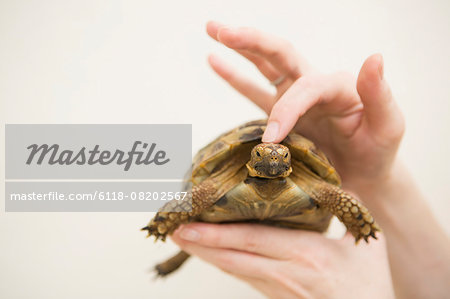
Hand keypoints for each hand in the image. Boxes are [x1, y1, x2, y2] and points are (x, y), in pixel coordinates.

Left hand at [172, 223, 393, 298]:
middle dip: (199, 244)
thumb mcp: (363, 242)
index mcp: (306, 256)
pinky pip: (242, 276)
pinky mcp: (275, 296)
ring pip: (233, 269)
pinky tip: (208, 250)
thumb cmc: (369, 283)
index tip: (188, 225)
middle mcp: (285, 274)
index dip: (217, 235)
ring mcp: (277, 289)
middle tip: (171, 229)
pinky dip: (222, 261)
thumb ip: (344, 208)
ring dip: (205, 253)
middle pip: (232, 258)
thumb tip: (323, 179)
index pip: (252, 241)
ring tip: (180, 236)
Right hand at [206, 21, 404, 192]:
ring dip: (239, 48)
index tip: (272, 140)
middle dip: (252, 41)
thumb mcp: (388, 126)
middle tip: (222, 30)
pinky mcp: (281, 113)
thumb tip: (374, 57)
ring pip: (264, 66)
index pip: (305, 87)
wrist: (362, 178)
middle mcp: (313, 85)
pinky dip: (233, 76)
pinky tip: (214, 60)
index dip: (285, 110)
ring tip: (213, 30)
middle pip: (281, 54)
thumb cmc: (376, 153)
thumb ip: (379, 94)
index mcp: (338, 86)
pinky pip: (253, 91)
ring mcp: (294, 98)